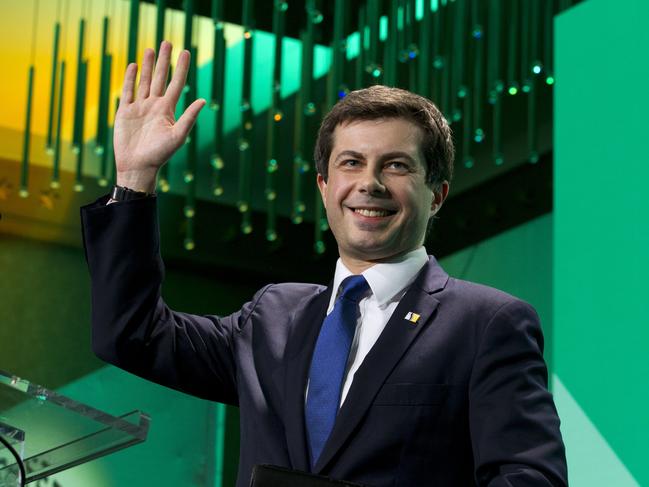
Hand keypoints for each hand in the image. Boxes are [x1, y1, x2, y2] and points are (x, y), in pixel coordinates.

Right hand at [113, 41, 205, 191]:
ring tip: (150, 49)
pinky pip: (127, 92)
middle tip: (167, 42)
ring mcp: (140, 108)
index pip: (176, 83)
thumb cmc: (160, 155)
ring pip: (144, 81)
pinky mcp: (125, 112)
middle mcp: (155, 106)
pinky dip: (130, 79)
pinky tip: (133, 67)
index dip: (181, 68)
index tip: (185, 52)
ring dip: (147, 66)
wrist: (138, 166)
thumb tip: (203, 101)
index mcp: (168, 110)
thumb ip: (189, 118)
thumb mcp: (177, 136)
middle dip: (163, 61)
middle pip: (160, 78)